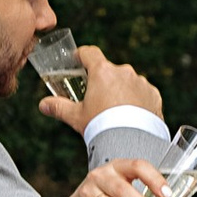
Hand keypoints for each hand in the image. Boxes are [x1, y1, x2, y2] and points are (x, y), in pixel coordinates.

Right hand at [31, 42, 162, 134]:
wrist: (131, 143)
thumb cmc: (101, 127)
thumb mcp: (76, 117)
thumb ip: (59, 107)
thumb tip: (43, 105)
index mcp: (102, 72)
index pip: (89, 53)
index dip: (81, 55)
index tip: (77, 60)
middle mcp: (123, 72)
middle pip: (109, 70)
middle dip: (103, 81)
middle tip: (96, 97)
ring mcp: (140, 82)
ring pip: (127, 82)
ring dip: (121, 91)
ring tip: (116, 112)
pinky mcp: (153, 94)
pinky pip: (142, 93)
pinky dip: (137, 101)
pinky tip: (132, 116)